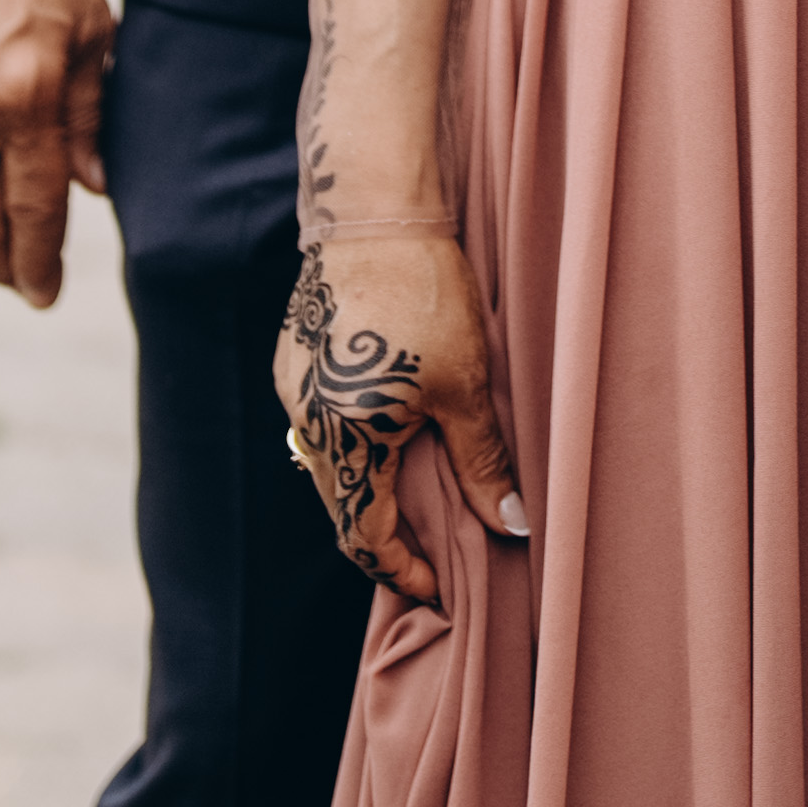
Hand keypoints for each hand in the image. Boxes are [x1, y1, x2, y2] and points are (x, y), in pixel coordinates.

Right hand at [276, 231, 528, 610]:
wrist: (373, 214)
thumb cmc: (426, 296)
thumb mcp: (466, 387)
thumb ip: (483, 464)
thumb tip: (514, 527)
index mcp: (347, 443)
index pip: (367, 539)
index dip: (404, 573)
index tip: (439, 591)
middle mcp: (307, 427)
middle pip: (344, 509)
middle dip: (389, 541)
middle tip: (437, 558)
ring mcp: (294, 394)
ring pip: (332, 469)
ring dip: (373, 492)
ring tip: (423, 503)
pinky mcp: (293, 364)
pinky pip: (322, 429)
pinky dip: (357, 450)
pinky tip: (394, 441)